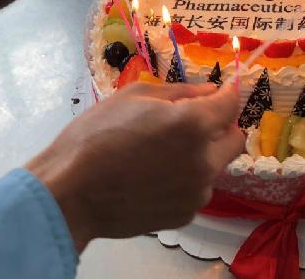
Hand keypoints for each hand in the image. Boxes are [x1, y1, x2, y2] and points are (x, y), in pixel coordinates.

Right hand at [26, 82, 243, 251]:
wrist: (69, 194)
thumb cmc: (95, 136)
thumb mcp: (134, 97)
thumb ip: (181, 92)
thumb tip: (211, 91)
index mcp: (194, 124)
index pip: (231, 104)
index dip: (226, 95)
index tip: (217, 93)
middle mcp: (204, 160)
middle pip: (234, 139)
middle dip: (219, 127)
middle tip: (189, 124)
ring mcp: (197, 191)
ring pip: (216, 166)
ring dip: (201, 156)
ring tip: (161, 154)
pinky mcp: (185, 214)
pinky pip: (197, 189)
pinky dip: (185, 180)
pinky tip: (153, 178)